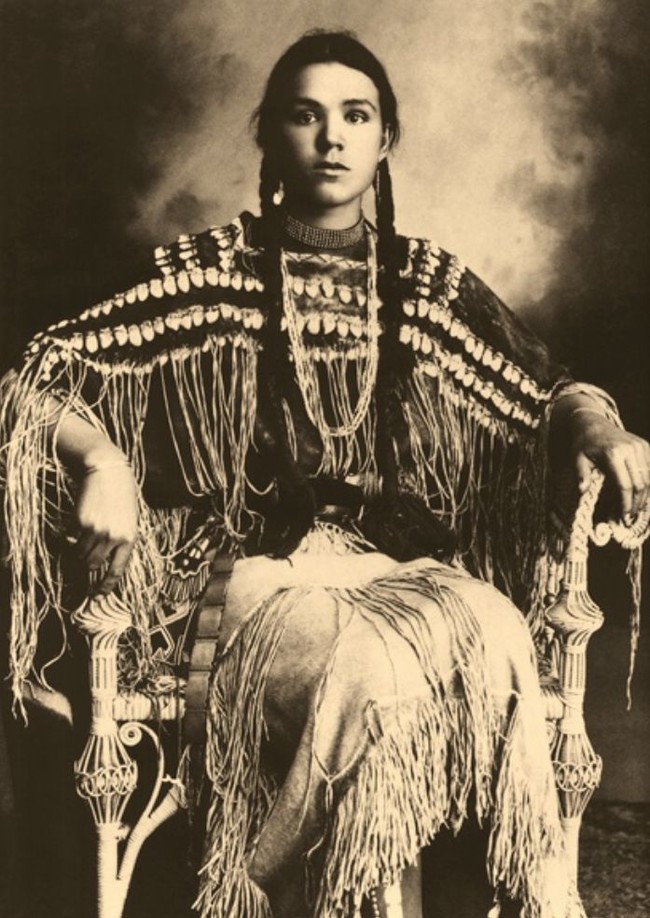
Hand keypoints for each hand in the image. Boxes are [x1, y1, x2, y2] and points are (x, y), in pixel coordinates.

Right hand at [70, 459, 138, 592]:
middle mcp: (112, 537)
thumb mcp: (130, 521)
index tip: (97, 594)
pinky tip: (71, 531)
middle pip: (93, 565)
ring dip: (77, 554)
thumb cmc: (122, 497)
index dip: (105, 586)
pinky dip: (68, 539)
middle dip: (86, 568)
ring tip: (79, 545)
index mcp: (129, 539)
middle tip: (82, 565)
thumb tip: (106, 566)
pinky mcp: (80, 522)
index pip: (116, 571)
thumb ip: (122, 542)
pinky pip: (71, 540)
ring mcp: (95, 530)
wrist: (109, 472)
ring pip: (80, 555)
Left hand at [569, 412, 649, 522]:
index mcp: (613, 454)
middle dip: (636, 503)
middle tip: (629, 517)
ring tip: (635, 509)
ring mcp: (640, 446)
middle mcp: (630, 449)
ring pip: (649, 478)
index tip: (622, 517)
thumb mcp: (576, 459)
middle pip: (640, 484)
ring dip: (644, 496)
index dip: (625, 503)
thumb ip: (581, 475)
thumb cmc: (583, 444)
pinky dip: (648, 484)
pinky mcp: (645, 446)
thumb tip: (582, 491)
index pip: (624, 485)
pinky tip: (641, 496)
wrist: (593, 424)